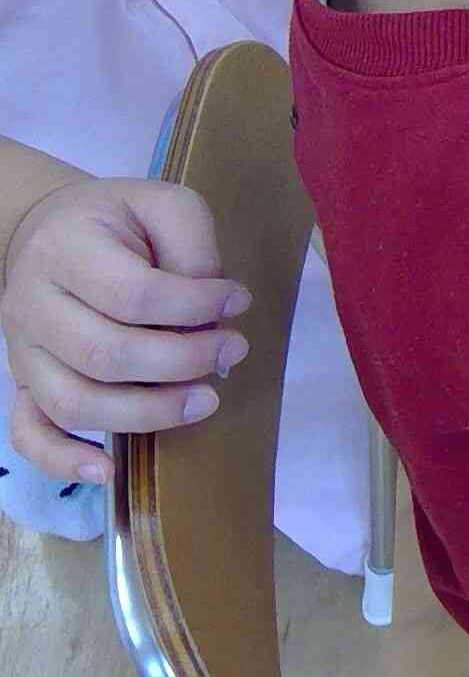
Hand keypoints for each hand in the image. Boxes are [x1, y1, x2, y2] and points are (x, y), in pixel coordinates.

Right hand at [2, 181, 249, 484]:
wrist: (46, 230)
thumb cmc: (117, 220)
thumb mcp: (165, 205)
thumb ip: (192, 249)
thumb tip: (213, 309)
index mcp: (65, 251)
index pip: (132, 294)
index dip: (194, 305)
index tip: (238, 301)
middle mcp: (31, 305)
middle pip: (105, 355)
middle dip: (182, 362)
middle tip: (233, 352)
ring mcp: (21, 352)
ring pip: (73, 402)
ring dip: (146, 413)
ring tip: (204, 402)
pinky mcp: (22, 384)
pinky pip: (29, 433)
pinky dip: (63, 460)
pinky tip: (109, 470)